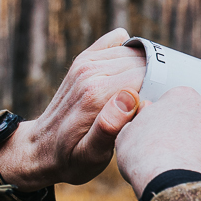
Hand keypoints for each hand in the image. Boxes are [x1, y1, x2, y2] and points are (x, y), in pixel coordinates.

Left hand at [0, 29, 147, 187]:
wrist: (41, 149)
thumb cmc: (70, 159)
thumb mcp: (90, 157)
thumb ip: (109, 129)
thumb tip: (130, 98)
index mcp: (96, 94)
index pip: (146, 76)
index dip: (159, 91)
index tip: (157, 112)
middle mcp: (90, 72)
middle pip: (142, 62)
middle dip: (155, 79)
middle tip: (152, 107)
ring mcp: (85, 62)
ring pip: (134, 52)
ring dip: (145, 68)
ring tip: (144, 95)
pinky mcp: (84, 59)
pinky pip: (118, 41)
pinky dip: (130, 52)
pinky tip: (130, 74)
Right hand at [111, 87, 200, 196]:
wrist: (175, 186)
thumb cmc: (146, 159)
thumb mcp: (127, 135)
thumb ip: (139, 120)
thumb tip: (146, 115)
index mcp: (183, 97)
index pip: (178, 102)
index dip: (169, 120)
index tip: (163, 135)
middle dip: (195, 132)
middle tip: (179, 153)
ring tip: (192, 171)